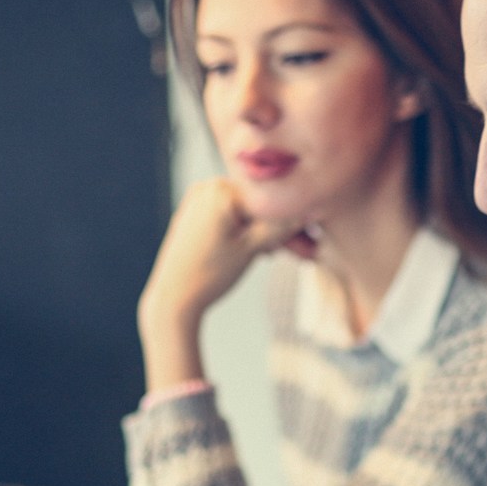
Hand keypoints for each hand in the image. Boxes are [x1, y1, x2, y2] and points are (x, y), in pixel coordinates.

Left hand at [136, 178, 307, 388]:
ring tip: (277, 256)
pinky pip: (230, 216)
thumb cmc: (210, 274)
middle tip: (305, 253)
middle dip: (281, 228)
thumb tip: (309, 209)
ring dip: (265, 231)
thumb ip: (281, 226)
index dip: (294, 220)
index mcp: (221, 191)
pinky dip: (246, 231)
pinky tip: (260, 251)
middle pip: (258, 204)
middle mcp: (208, 187)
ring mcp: (199, 199)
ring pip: (246, 211)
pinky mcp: (195, 213)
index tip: (313, 240)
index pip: (269, 199)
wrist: (173, 297)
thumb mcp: (251, 249)